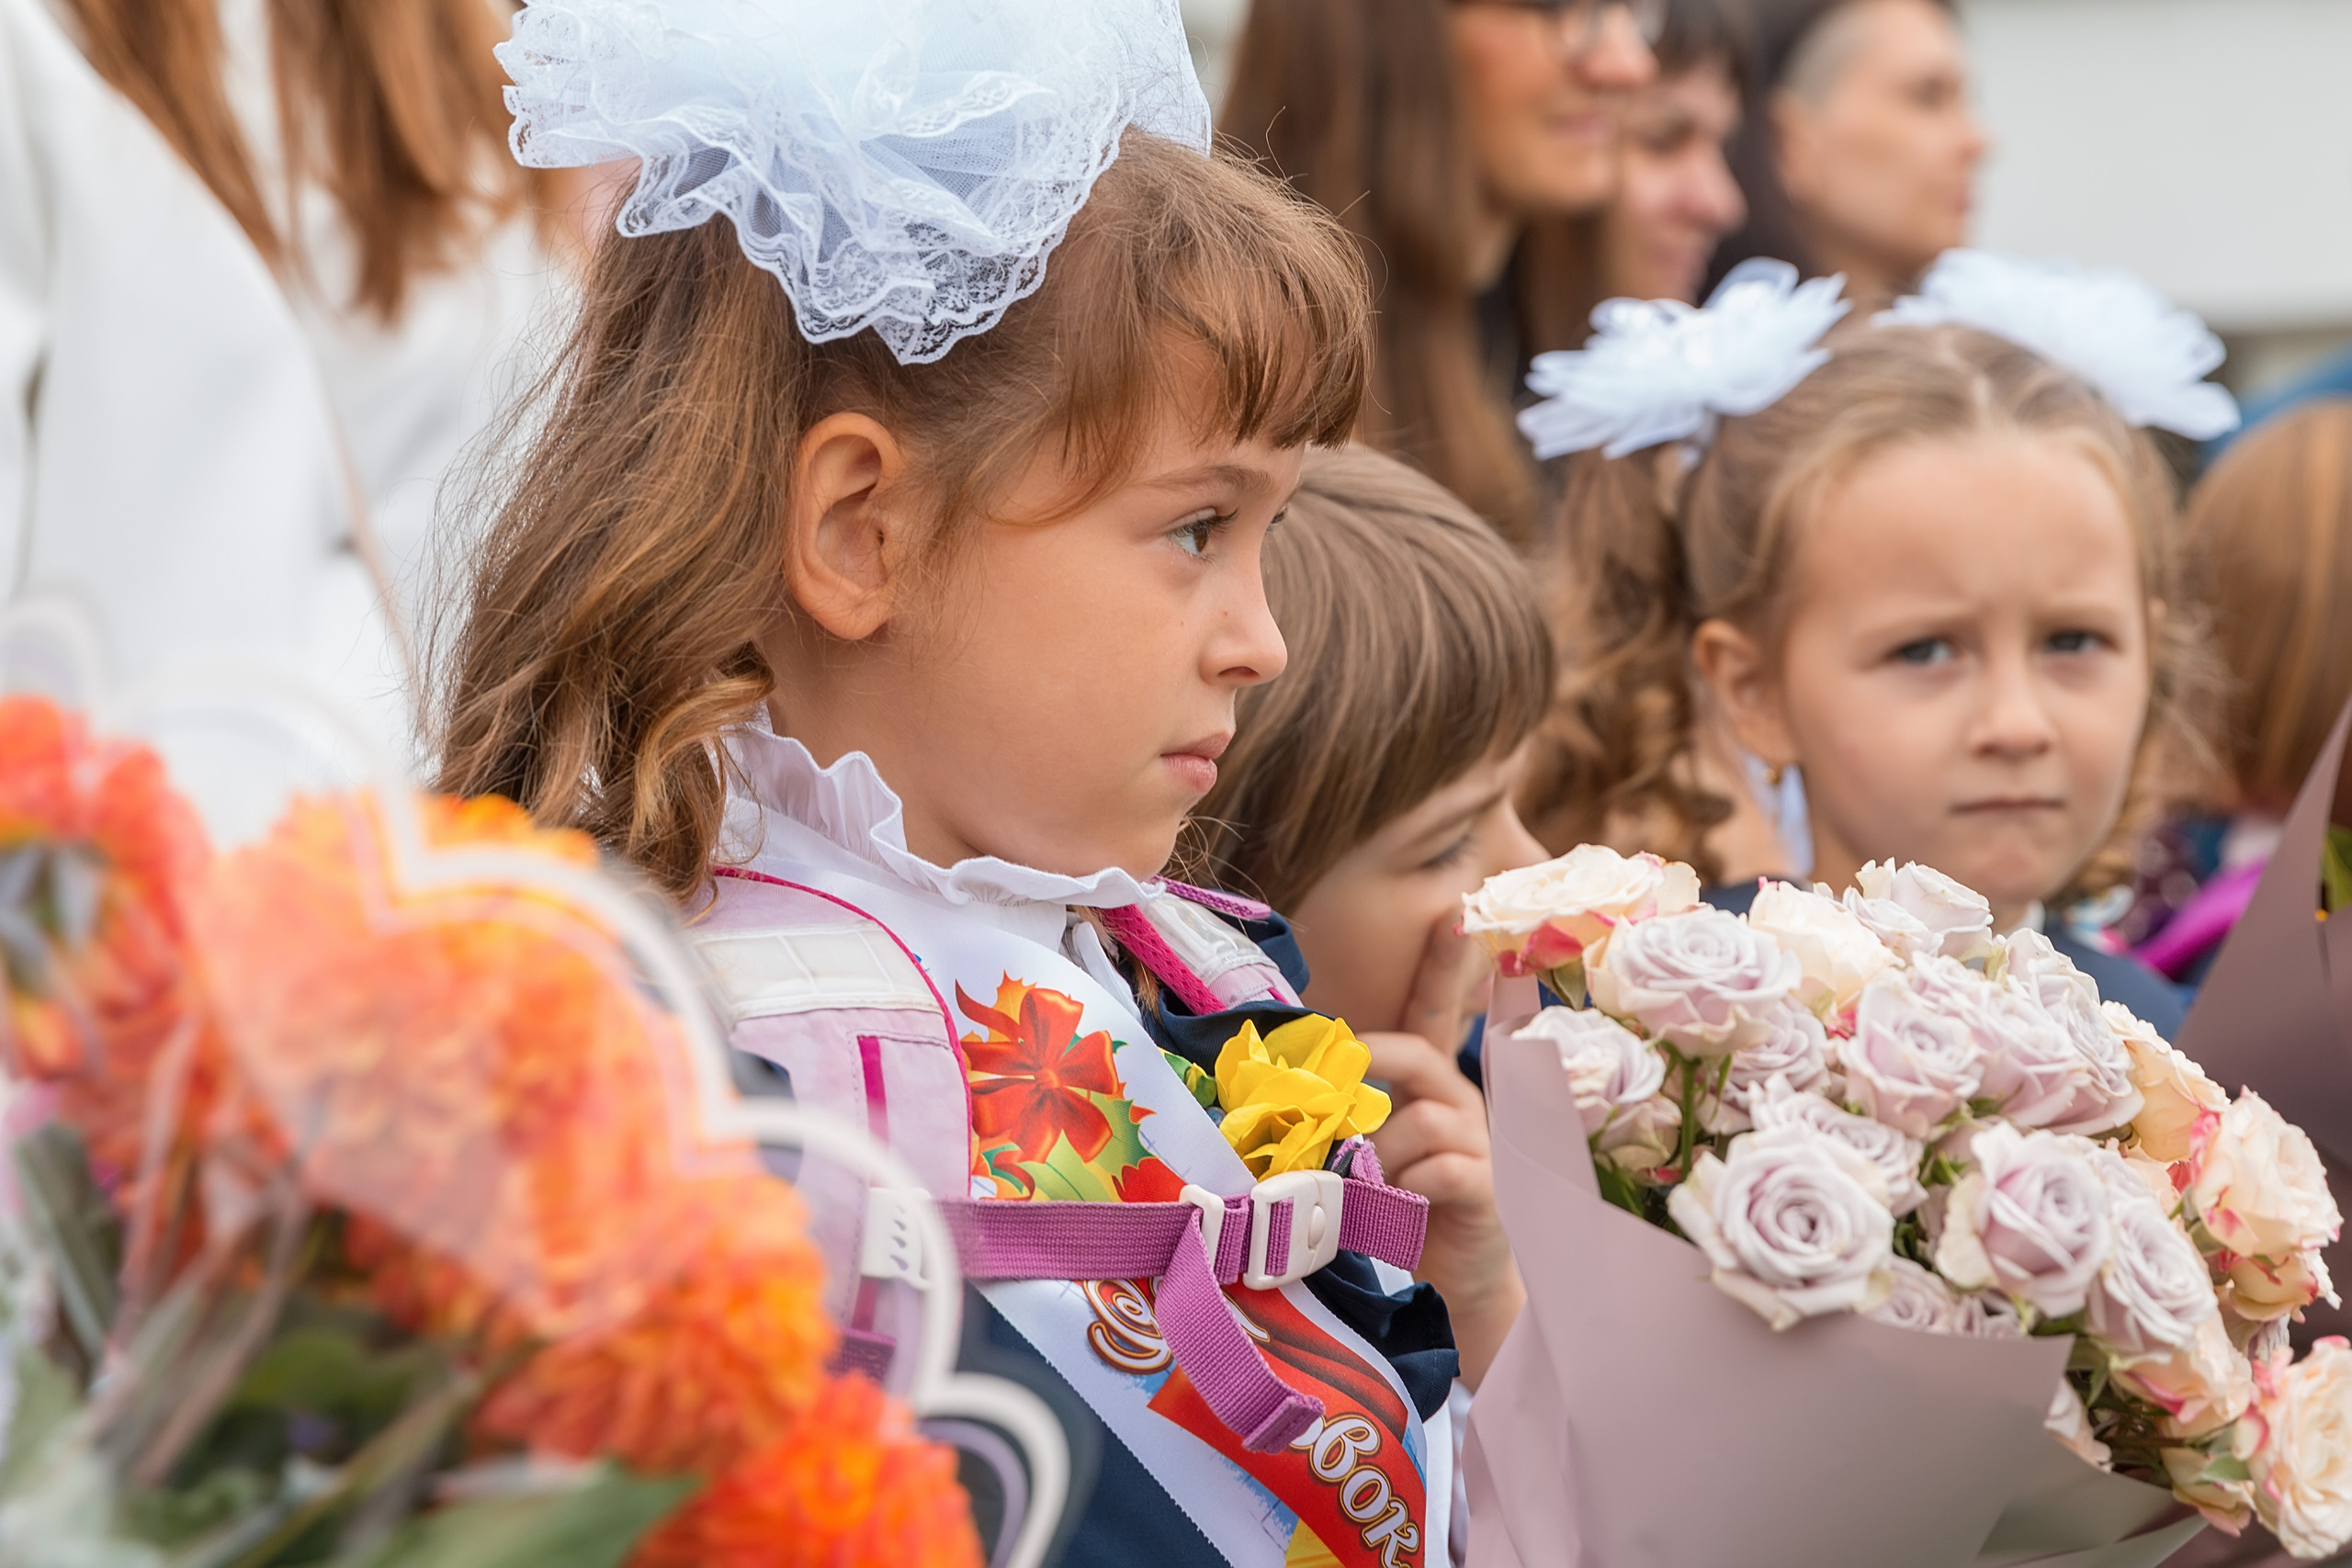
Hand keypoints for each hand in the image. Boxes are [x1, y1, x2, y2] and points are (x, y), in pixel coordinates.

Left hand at [1359, 918, 1521, 1387]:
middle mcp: (1459, 1104)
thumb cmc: (1397, 1215)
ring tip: (1353, 1186)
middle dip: (1369, 1063)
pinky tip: (1395, 1208)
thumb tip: (1264, 1107)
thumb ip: (1333, 1125)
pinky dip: (1407, 1188)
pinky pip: (1442, 1169)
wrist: (1453, 1285)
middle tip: (1329, 1090)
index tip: (1454, 913)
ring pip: (1420, 1121)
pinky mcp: (1487, 1190)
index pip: (1436, 1013)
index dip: (1445, 966)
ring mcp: (1480, 1145)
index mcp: (1429, 1087)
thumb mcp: (1361, 1160)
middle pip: (1417, 1055)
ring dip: (1375, 1153)